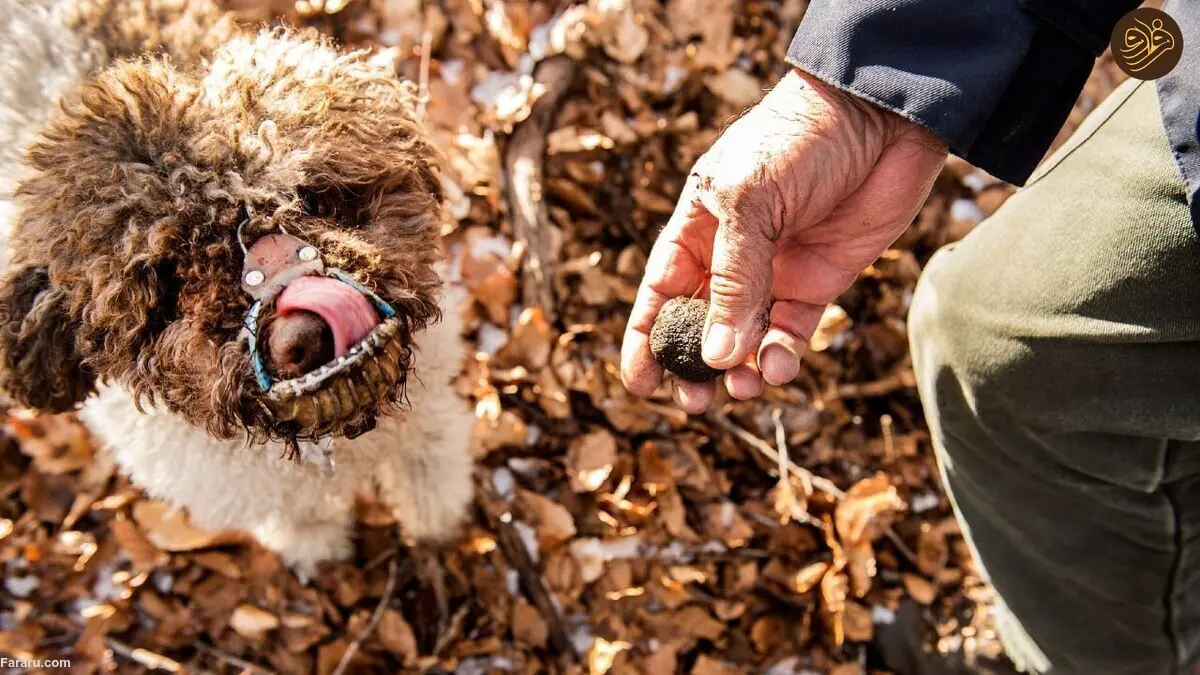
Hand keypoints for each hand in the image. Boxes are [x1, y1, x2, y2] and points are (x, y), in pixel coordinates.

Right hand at [620, 68, 946, 412]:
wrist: (881, 116)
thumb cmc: (798, 140)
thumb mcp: (749, 204)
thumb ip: (732, 282)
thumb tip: (715, 357)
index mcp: (697, 228)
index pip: (660, 292)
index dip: (645, 338)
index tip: (639, 383)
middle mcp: (731, 255)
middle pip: (701, 326)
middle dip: (695, 368)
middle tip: (695, 402)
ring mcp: (776, 271)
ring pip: (746, 338)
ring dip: (740, 369)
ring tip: (741, 388)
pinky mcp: (821, 282)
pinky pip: (792, 332)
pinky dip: (782, 355)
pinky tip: (777, 365)